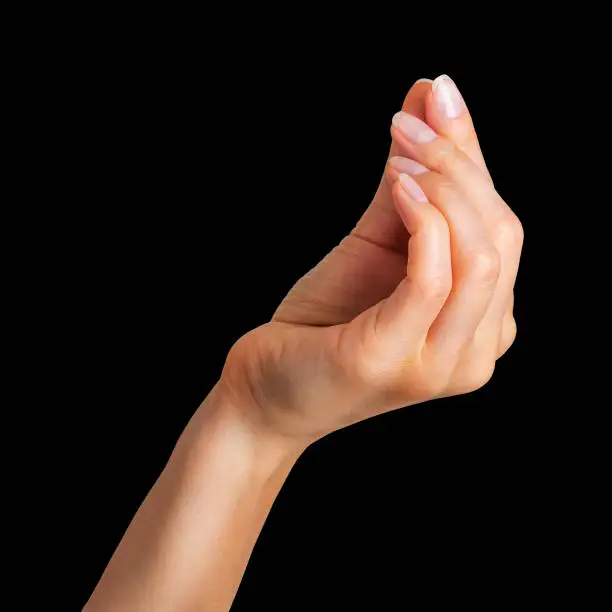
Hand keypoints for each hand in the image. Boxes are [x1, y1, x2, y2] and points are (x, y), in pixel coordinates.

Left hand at [220, 75, 522, 446]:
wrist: (270, 385)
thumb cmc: (325, 320)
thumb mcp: (376, 244)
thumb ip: (410, 181)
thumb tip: (432, 95)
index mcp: (481, 325)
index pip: (504, 230)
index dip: (475, 161)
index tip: (439, 100)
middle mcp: (475, 352)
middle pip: (502, 237)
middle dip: (459, 165)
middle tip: (413, 119)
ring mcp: (439, 366)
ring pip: (480, 256)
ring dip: (442, 185)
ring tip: (401, 148)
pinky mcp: (393, 363)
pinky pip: (432, 281)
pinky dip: (422, 222)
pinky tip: (397, 185)